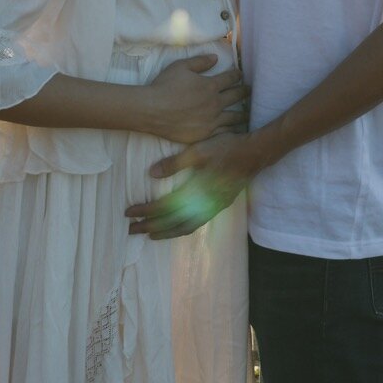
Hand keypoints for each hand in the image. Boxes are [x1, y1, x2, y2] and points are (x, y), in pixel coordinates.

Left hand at [125, 130, 265, 239]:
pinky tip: (175, 228)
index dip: (145, 211)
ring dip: (165, 232)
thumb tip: (151, 174)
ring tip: (149, 234)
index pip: (165, 207)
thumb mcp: (198, 150)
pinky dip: (181, 229)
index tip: (128, 212)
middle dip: (150, 227)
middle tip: (130, 230)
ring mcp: (212, 208)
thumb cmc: (226, 148)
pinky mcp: (218, 206)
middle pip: (172, 222)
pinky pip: (195, 224)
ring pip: (185, 228)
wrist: (254, 153)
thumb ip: (175, 163)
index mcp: (197, 192)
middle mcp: (204, 205)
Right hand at [146, 55, 249, 144]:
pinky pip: (223, 133)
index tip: (240, 74)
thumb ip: (200, 62)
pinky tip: (236, 131)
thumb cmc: (165, 85)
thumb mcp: (181, 66)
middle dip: (245, 92)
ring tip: (248, 113)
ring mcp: (211, 121)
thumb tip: (215, 58)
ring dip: (243, 113)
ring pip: (234, 117)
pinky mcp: (205, 134)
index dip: (236, 75)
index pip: (230, 78)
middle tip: (251, 91)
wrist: (152, 110)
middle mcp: (215, 103)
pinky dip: (232, 130)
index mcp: (210, 85)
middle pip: (235, 96)